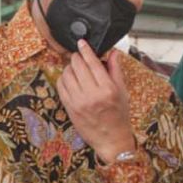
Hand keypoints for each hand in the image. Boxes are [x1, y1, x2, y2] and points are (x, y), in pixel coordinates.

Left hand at [56, 40, 136, 163]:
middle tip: (80, 57)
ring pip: (67, 74)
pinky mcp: (69, 108)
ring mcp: (78, 102)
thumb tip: (113, 52)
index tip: (81, 42)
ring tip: (76, 69)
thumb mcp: (122, 91)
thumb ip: (116, 70)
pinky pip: (61, 86)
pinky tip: (70, 79)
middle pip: (77, 66)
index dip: (86, 50)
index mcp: (107, 89)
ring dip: (70, 68)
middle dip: (77, 58)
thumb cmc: (119, 115)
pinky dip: (63, 79)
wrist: (111, 139)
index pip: (92, 63)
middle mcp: (91, 94)